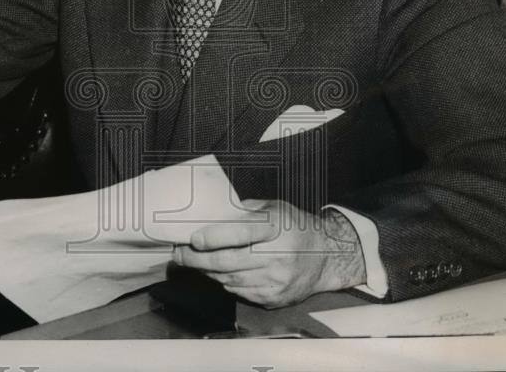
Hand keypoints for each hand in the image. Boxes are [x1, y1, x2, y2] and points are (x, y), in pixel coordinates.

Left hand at [172, 200, 365, 307]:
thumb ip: (244, 211)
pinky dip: (224, 282)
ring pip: (229, 279)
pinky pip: (238, 292)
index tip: (193, 238)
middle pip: (228, 261)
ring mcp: (275, 280)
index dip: (215, 236)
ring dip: (206, 271)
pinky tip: (217, 272)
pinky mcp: (273, 298)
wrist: (326, 256)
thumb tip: (210, 215)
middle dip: (197, 259)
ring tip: (192, 262)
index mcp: (277, 227)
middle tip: (179, 254)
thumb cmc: (294, 226)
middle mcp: (277, 255)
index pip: (241, 232)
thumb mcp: (273, 208)